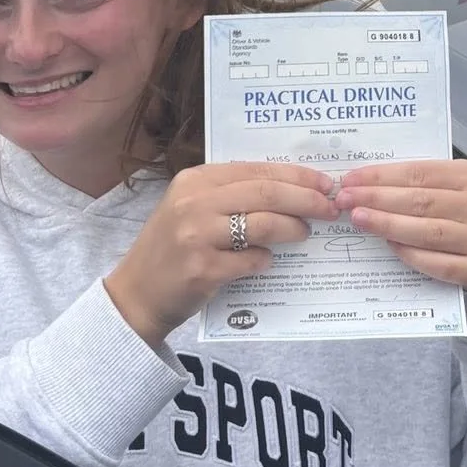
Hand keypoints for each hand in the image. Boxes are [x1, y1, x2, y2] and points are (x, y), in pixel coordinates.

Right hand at [105, 163, 336, 347]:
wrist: (136, 295)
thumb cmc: (172, 249)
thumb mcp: (192, 208)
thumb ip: (231, 195)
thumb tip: (290, 189)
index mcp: (195, 180)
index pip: (257, 170)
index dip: (296, 176)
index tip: (324, 184)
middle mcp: (194, 203)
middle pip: (266, 193)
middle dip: (305, 199)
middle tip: (329, 208)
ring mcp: (197, 236)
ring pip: (263, 224)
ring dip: (293, 228)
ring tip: (304, 233)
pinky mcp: (202, 269)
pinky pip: (251, 260)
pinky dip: (266, 260)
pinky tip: (266, 262)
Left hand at [334, 160, 466, 292]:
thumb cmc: (465, 214)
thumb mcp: (452, 188)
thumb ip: (420, 184)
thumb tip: (366, 184)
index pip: (420, 173)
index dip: (382, 176)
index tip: (351, 180)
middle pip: (420, 201)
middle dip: (377, 199)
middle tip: (345, 200)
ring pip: (427, 231)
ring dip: (387, 224)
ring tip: (359, 219)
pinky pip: (438, 263)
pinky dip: (410, 254)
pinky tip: (388, 245)